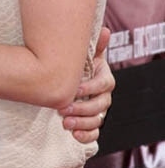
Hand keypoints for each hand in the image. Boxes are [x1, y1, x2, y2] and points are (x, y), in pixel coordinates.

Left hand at [59, 26, 113, 142]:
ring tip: (64, 123)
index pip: (104, 84)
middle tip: (63, 109)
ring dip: (82, 123)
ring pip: (96, 120)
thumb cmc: (76, 66)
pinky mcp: (90, 123)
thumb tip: (105, 31)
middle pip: (100, 105)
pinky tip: (74, 135)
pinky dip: (85, 136)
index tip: (75, 89)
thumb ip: (93, 45)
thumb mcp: (82, 54)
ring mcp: (97, 111)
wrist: (64, 79)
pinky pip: (94, 134)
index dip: (91, 88)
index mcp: (104, 78)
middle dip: (82, 108)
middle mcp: (103, 96)